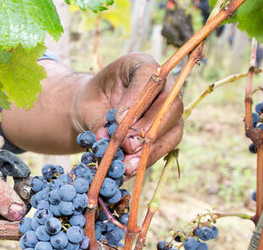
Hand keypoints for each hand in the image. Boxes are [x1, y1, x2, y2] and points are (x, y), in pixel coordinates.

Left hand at [72, 53, 183, 176]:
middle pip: (170, 105)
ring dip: (151, 150)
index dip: (137, 100)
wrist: (95, 113)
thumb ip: (99, 119)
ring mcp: (170, 111)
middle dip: (148, 129)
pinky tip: (131, 170)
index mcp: (142, 66)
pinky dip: (147, 160)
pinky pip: (166, 148)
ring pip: (173, 130)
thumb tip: (105, 138)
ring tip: (128, 165)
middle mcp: (164, 86)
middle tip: (127, 145)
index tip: (118, 119)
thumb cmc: (93, 101)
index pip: (150, 77)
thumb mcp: (89, 105)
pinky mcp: (169, 133)